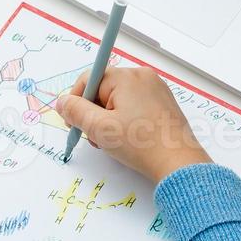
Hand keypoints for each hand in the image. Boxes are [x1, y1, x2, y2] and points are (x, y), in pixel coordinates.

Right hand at [55, 68, 210, 182]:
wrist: (178, 163)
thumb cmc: (141, 144)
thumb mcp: (99, 128)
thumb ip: (75, 111)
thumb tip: (62, 102)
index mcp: (126, 77)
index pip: (89, 79)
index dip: (76, 101)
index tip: (73, 123)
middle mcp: (142, 77)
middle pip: (104, 89)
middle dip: (95, 113)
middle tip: (97, 137)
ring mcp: (155, 89)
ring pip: (119, 99)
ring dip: (109, 119)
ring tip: (114, 142)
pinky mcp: (163, 103)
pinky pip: (135, 105)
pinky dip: (126, 120)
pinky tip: (129, 140)